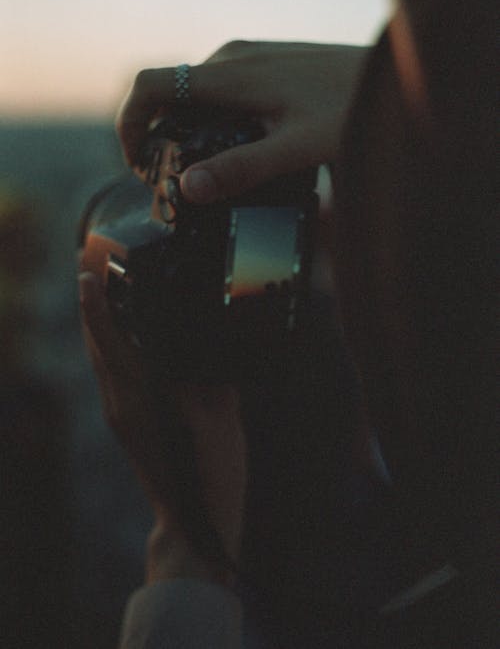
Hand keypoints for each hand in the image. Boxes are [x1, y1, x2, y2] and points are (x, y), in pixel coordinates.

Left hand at [79, 271, 245, 585]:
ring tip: (107, 287)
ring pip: (100, 356)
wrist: (194, 527)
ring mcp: (120, 414)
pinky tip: (126, 332)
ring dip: (99, 320)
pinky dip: (111, 343)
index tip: (88, 271)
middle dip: (93, 301)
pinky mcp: (126, 422)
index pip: (110, 340)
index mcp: (141, 400)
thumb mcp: (220, 422)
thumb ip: (208, 379)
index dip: (98, 302)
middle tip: (96, 263)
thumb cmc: (209, 479)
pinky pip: (111, 371)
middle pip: (97, 343)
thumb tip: (201, 343)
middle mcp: (121, 404)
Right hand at [116, 40, 367, 202]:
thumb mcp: (296, 148)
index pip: (151, 85)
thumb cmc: (350, 110)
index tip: (138, 164)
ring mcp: (250, 56)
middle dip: (158, 135)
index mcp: (231, 75)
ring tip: (206, 172)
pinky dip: (212, 119)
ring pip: (196, 93)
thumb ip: (242, 167)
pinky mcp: (267, 63)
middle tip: (172, 182)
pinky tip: (238, 148)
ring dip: (186, 129)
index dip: (129, 123)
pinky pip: (221, 90)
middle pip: (170, 94)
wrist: (391, 77)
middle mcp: (233, 57)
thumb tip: (189, 189)